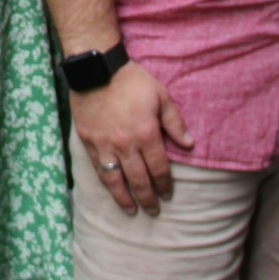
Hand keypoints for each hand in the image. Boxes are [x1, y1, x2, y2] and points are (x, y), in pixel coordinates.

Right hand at [70, 62, 193, 214]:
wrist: (96, 68)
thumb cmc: (133, 81)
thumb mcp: (161, 96)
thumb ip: (175, 123)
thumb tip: (189, 144)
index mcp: (147, 134)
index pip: (159, 168)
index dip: (164, 184)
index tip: (168, 194)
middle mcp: (126, 144)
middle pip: (139, 179)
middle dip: (148, 198)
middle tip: (153, 211)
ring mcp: (105, 144)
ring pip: (116, 180)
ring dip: (125, 198)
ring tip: (132, 211)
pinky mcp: (89, 141)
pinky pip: (98, 168)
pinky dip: (106, 183)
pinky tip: (111, 190)